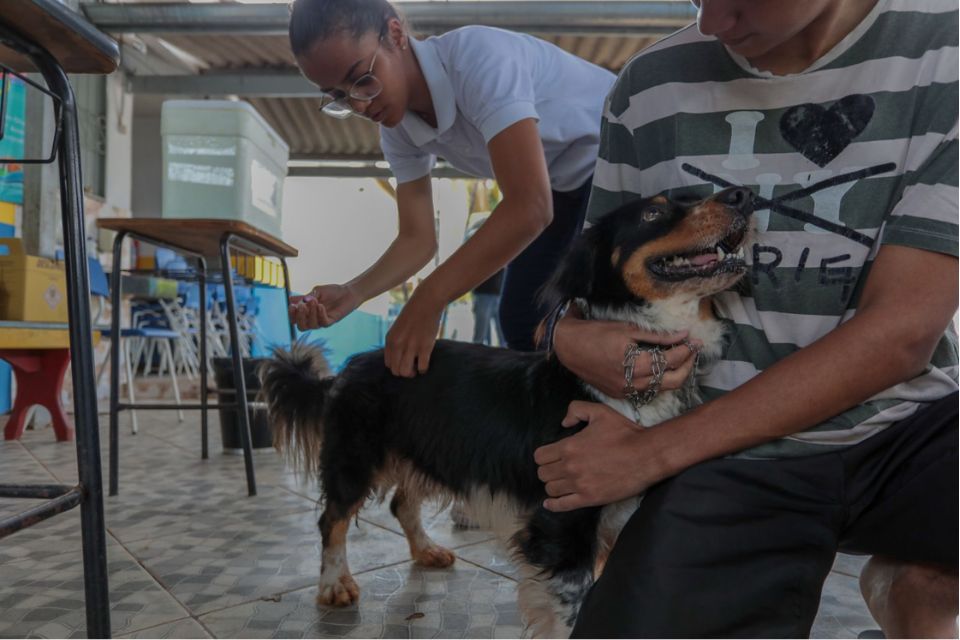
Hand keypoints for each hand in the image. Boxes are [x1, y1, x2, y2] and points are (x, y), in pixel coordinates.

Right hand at [288, 284, 360, 330]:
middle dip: (299, 317)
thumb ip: (305, 297)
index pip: (294, 319)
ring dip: (311, 313)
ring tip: (314, 301)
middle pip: (301, 327)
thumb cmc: (331, 292)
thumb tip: (290, 299)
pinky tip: (321, 306)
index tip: (292, 306)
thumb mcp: (316, 292)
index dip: (291, 315)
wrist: (347, 292)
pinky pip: (323, 322)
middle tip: (301, 306)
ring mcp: (322, 321)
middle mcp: (313, 319)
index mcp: (306, 312)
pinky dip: (320, 314)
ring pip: (312, 325)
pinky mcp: (331, 321)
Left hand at [384, 289, 443, 376]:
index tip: (405, 362)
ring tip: (417, 367)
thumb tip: (399, 359)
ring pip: (406, 372)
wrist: (427, 302)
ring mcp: (411, 346)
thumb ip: (396, 342)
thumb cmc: (414, 314)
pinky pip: (422, 367)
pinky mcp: (425, 347)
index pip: (389, 364)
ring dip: (412, 373)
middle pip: (396, 371)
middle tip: (412, 367)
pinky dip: (423, 369)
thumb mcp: (398, 328)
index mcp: (390, 340)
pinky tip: (425, 363)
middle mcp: (398, 344)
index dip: (397, 366)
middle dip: (404, 372)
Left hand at [534, 401, 669, 511]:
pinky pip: (563, 506)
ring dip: (553, 485)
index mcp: (569, 446)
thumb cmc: (624, 432)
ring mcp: (579, 484)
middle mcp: (569, 467)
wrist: (646, 455)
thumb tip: (564, 422)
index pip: (540, 456)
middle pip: (543, 473)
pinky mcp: (589, 499)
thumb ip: (576, 409)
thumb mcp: (600, 412)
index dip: (544, 455)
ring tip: (561, 481)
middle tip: (557, 468)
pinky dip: (553, 505)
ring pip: (550, 489)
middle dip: (548, 470)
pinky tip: (549, 504)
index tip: (551, 455)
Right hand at [553, 316, 699, 397]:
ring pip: (661, 388)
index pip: (670, 360)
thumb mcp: (628, 329)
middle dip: (687, 366)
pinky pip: (646, 391)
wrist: (569, 347)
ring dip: (673, 374)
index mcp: (634, 363)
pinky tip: (658, 367)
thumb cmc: (596, 333)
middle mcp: (631, 382)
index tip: (695, 340)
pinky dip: (656, 380)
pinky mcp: (619, 395)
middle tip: (691, 351)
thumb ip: (657, 335)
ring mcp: (625, 391)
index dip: (686, 350)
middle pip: (673, 381)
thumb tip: (683, 333)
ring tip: (678, 358)